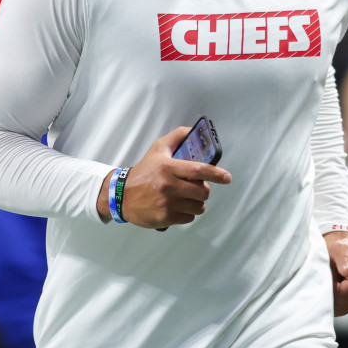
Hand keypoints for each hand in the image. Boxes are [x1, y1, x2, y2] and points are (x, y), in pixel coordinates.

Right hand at [100, 125, 231, 228]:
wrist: (121, 195)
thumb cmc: (143, 171)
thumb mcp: (158, 149)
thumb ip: (177, 137)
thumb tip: (194, 130)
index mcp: (168, 167)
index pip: (199, 170)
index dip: (217, 174)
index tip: (227, 177)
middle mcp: (169, 186)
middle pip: (203, 191)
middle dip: (203, 189)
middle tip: (195, 187)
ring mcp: (167, 203)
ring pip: (198, 206)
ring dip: (196, 202)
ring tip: (186, 197)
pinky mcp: (165, 217)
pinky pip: (189, 218)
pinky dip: (187, 213)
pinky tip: (177, 207)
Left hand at [326, 231, 347, 315]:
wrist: (342, 251)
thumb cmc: (340, 248)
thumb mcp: (341, 249)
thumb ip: (344, 260)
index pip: (342, 294)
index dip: (329, 286)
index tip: (327, 273)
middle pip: (341, 302)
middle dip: (329, 291)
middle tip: (327, 276)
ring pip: (339, 307)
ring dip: (330, 296)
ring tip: (331, 280)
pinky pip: (339, 308)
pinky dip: (332, 300)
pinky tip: (332, 288)